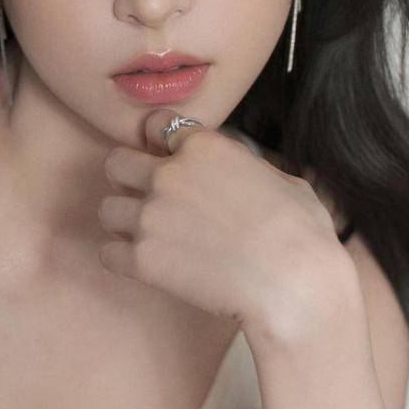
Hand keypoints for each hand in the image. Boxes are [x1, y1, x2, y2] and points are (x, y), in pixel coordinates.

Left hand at [97, 106, 354, 347]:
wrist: (292, 284)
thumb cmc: (301, 234)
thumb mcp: (285, 180)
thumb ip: (248, 169)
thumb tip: (246, 175)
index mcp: (203, 147)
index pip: (155, 125)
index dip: (158, 143)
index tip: (165, 160)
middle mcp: (167, 175)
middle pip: (116, 163)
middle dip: (127, 179)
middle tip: (147, 199)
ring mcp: (150, 217)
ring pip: (106, 209)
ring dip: (122, 221)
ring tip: (148, 237)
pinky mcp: (142, 259)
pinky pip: (107, 253)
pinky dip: (122, 259)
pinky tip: (146, 265)